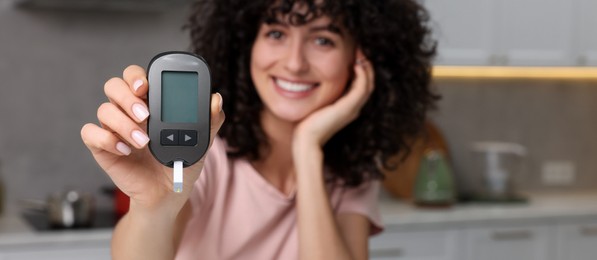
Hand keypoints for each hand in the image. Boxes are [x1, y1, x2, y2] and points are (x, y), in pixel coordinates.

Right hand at [80, 65, 224, 213]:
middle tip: (145, 114)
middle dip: (127, 96)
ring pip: (104, 109)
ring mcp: (114, 128)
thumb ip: (209, 121)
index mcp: (150, 102)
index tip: (146, 86)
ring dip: (123, 123)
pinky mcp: (103, 147)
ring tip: (143, 142)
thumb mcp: (200, 142)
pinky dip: (106, 139)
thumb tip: (216, 99)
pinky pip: (90, 133)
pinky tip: (126, 150)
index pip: (136, 76)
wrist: (168, 195)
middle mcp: (128, 111)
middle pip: (114, 86)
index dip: (136, 75)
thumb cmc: (181, 163)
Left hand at [293, 50, 374, 149]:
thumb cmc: (306, 124)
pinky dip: (362, 74)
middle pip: (368, 83)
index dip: (360, 70)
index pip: (360, 86)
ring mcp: (353, 108)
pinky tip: (356, 64)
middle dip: (365, 65)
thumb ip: (320, 94)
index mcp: (348, 108)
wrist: (306, 139)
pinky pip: (362, 87)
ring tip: (360, 53)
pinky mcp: (349, 107)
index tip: (353, 55)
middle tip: (359, 50)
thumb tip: (311, 81)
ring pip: (368, 84)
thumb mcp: (316, 105)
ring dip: (366, 67)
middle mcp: (354, 108)